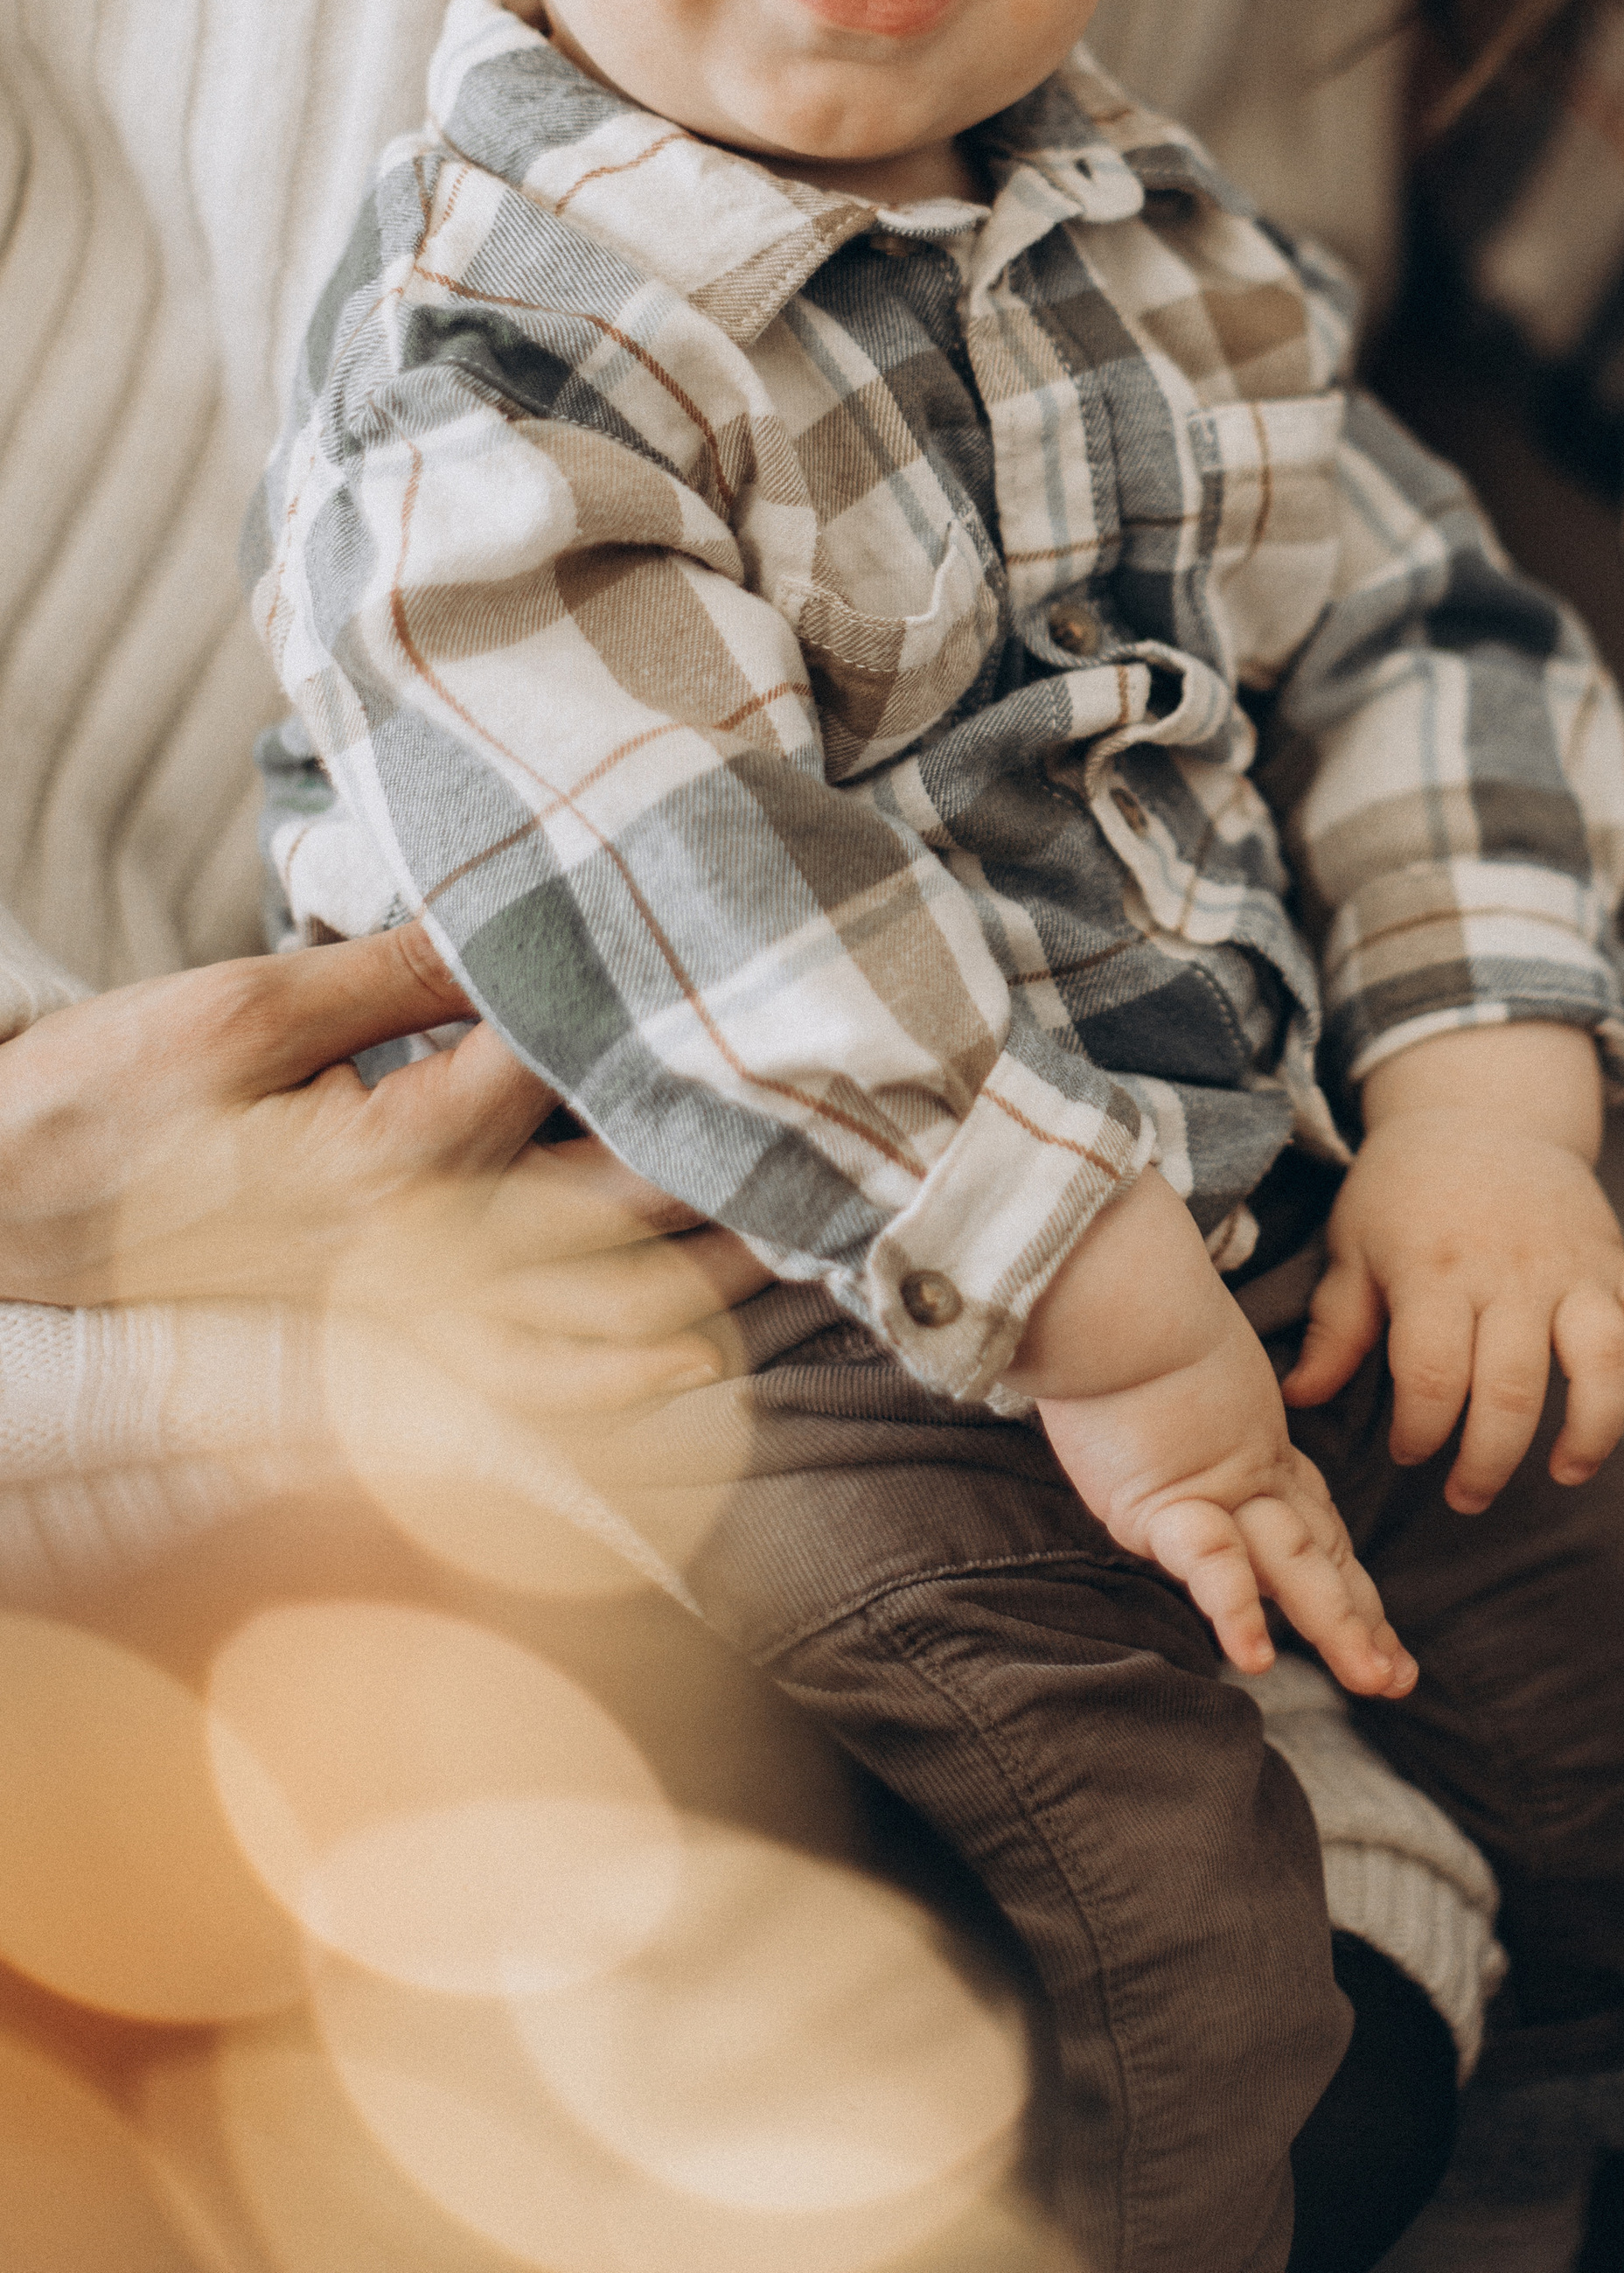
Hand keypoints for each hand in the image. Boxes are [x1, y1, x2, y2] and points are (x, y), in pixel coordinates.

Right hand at [0, 925, 767, 1411]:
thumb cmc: (102, 1101)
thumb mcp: (239, 1006)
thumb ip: (388, 972)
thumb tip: (514, 914)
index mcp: (393, 1159)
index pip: (568, 1084)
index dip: (660, 1037)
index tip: (753, 995)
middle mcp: (417, 1251)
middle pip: (619, 1215)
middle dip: (727, 1178)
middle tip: (844, 1137)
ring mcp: (399, 1312)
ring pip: (589, 1315)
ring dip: (702, 1281)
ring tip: (812, 1239)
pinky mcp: (374, 1345)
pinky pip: (518, 1386)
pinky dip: (612, 1381)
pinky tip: (696, 1367)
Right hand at [1011, 1169, 1415, 1699]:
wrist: (1100, 1279)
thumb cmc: (1113, 1314)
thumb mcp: (1150, 1378)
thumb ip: (1164, 1406)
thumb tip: (1135, 1409)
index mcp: (1244, 1448)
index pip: (1308, 1523)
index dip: (1346, 1576)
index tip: (1381, 1630)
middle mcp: (1241, 1474)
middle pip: (1315, 1553)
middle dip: (1357, 1616)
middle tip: (1399, 1676)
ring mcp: (1216, 1484)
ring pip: (1291, 1562)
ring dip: (1335, 1623)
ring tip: (1375, 1678)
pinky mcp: (1174, 1493)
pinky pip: (1210, 1562)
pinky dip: (1232, 1610)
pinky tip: (1253, 1660)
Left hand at [1282, 1025, 1623, 1508]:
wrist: (1477, 1110)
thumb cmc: (1403, 1191)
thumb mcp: (1352, 1246)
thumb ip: (1336, 1327)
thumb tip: (1300, 1399)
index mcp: (1435, 1271)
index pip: (1433, 1377)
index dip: (1420, 1434)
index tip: (1407, 1452)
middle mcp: (1511, 1271)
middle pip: (1512, 1389)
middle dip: (1488, 1462)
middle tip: (1466, 1495)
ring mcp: (1574, 1264)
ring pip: (1604, 1359)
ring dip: (1593, 1430)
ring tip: (1565, 1471)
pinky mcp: (1619, 1258)